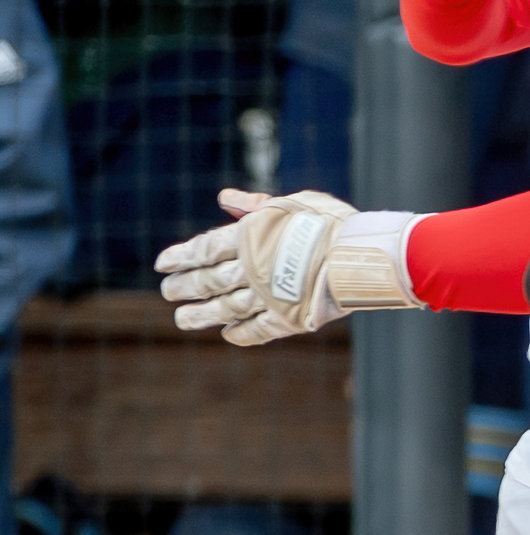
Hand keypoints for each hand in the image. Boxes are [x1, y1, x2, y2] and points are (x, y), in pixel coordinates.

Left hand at [156, 189, 418, 345]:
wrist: (362, 254)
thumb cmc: (332, 222)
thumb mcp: (295, 202)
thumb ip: (257, 205)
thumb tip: (225, 199)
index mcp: (251, 238)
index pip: (204, 249)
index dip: (181, 256)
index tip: (162, 265)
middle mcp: (252, 270)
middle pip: (209, 281)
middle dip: (185, 287)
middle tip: (168, 293)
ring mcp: (268, 297)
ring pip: (226, 308)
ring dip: (202, 315)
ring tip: (182, 320)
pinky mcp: (288, 318)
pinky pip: (259, 330)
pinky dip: (242, 334)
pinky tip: (229, 335)